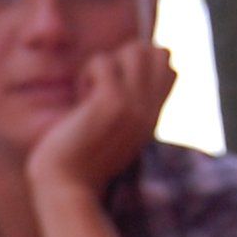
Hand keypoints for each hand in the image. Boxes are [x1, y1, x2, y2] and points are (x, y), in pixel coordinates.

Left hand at [27, 42, 173, 197]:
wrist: (67, 186)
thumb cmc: (80, 160)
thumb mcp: (113, 130)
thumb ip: (125, 105)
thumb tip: (121, 77)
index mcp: (152, 118)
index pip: (169, 68)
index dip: (141, 65)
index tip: (115, 88)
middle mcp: (150, 111)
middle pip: (158, 52)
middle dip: (127, 56)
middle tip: (103, 85)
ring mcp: (134, 106)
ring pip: (135, 50)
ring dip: (108, 63)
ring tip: (92, 91)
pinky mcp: (111, 103)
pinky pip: (103, 61)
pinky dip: (88, 73)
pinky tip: (80, 100)